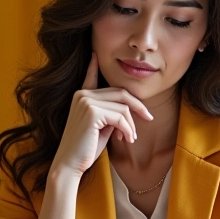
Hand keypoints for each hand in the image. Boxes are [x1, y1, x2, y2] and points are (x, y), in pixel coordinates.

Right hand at [51, 53, 152, 176]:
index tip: (95, 54)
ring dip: (132, 124)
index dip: (94, 66)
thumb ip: (110, 113)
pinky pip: (121, 117)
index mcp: (81, 96)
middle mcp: (82, 95)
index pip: (91, 77)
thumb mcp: (100, 126)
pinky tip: (128, 139)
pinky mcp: (92, 112)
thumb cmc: (86, 148)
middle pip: (120, 93)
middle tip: (148, 118)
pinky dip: (129, 129)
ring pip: (123, 107)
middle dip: (137, 106)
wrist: (70, 164)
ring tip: (131, 137)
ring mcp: (86, 102)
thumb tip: (126, 110)